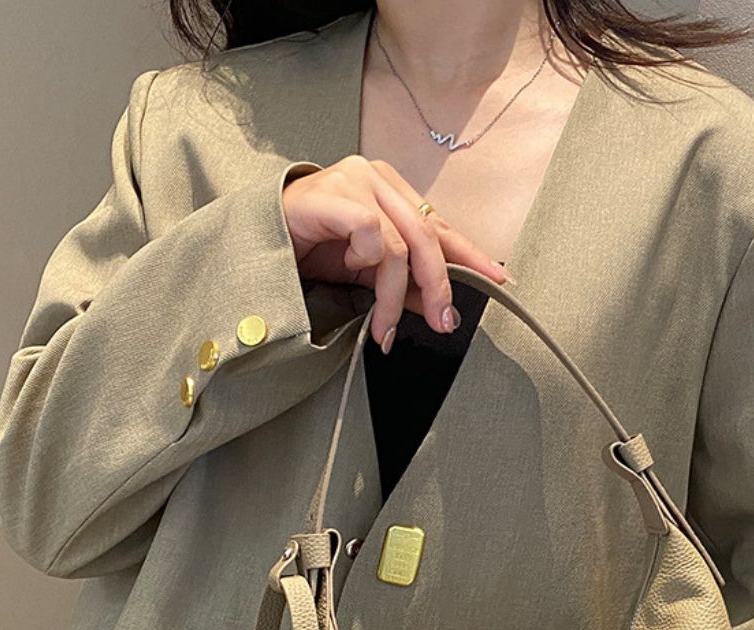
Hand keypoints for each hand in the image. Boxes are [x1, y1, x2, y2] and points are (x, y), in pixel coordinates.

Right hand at [281, 155, 510, 349]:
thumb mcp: (366, 275)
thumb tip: (442, 310)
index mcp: (391, 191)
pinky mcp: (336, 192)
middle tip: (443, 322)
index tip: (498, 280)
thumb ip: (405, 287)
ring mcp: (356, 181)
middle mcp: (378, 178)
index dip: (471, 255)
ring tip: (384, 327)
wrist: (255, 241)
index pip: (440, 226)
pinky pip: (372, 234)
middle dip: (439, 286)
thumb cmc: (308, 248)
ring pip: (401, 244)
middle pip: (428, 236)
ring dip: (396, 296)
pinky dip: (365, 261)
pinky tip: (346, 269)